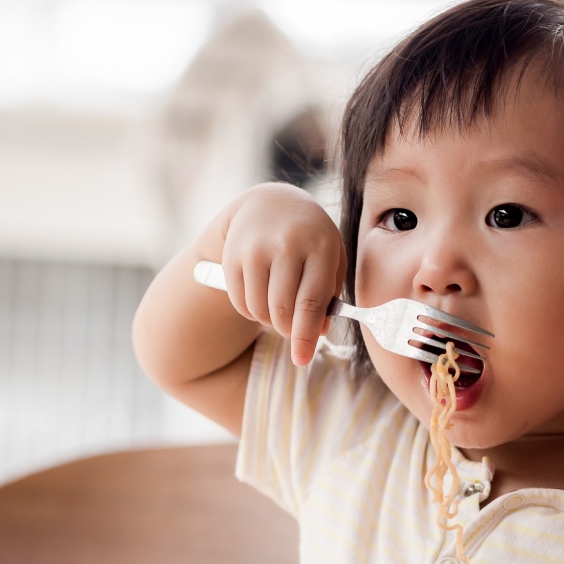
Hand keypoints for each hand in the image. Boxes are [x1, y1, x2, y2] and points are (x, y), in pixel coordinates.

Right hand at [221, 183, 345, 365]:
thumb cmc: (311, 238)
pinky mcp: (232, 256)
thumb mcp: (331, 259)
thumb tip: (317, 334)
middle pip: (282, 311)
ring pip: (259, 310)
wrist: (271, 203)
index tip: (302, 360)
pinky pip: (241, 303)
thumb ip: (329, 296)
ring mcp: (256, 249)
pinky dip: (252, 312)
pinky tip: (263, 299)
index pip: (311, 303)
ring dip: (270, 322)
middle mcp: (286, 245)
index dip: (306, 337)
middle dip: (289, 331)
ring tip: (281, 311)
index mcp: (320, 247)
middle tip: (294, 331)